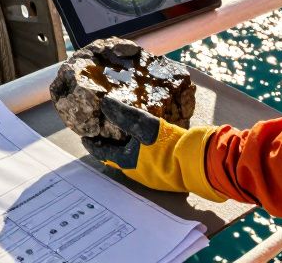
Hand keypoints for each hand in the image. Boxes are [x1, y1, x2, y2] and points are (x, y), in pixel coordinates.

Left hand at [82, 97, 227, 202]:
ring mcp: (150, 177)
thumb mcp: (143, 124)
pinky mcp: (164, 175)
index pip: (102, 153)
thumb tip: (105, 103)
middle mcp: (135, 173)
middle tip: (102, 136)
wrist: (196, 162)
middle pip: (115, 159)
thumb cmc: (167, 145)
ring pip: (131, 162)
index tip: (85, 137)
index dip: (92, 144)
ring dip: (124, 151)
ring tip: (123, 138)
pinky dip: (139, 154)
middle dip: (108, 148)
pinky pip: (145, 164)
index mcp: (126, 162)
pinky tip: (145, 145)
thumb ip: (123, 114)